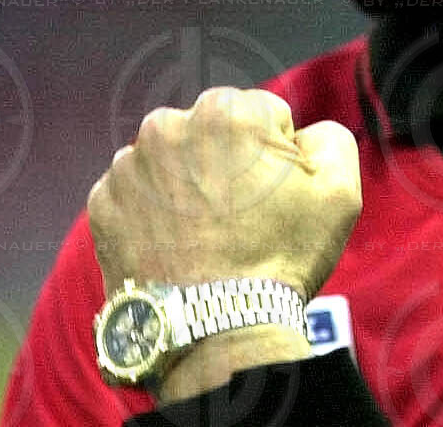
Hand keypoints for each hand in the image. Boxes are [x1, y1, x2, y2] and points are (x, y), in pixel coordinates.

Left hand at [88, 87, 361, 401]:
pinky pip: (135, 195)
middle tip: (239, 217)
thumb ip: (329, 137)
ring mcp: (128, 167)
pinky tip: (174, 245)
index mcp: (228, 111)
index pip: (262, 116)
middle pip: (211, 133)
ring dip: (185, 184)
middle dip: (225, 163)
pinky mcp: (103, 205)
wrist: (215, 332)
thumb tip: (302, 134)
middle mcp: (168, 126)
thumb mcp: (339, 190)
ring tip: (204, 235)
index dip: (276, 157)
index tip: (274, 197)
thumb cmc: (281, 258)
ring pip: (170, 161)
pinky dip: (152, 213)